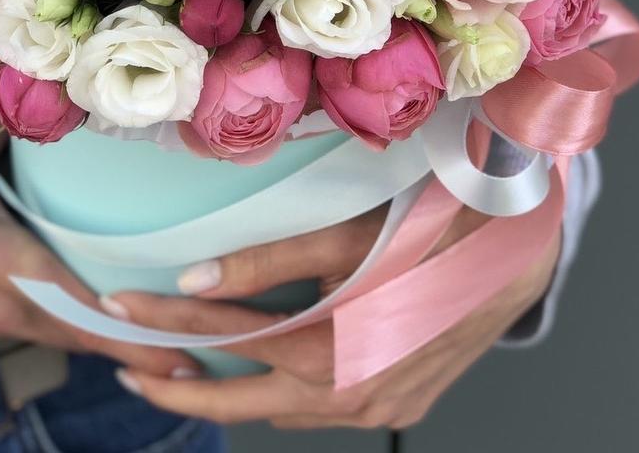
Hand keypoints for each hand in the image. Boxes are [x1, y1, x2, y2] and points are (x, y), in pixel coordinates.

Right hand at [0, 111, 194, 375]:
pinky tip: (44, 295)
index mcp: (1, 268)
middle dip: (128, 344)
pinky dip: (37, 319)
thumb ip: (2, 130)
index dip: (135, 335)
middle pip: (77, 334)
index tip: (184, 351)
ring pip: (44, 334)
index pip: (84, 311)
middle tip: (182, 350)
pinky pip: (9, 333)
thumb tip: (38, 94)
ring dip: (82, 327)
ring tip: (125, 317)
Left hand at [106, 205, 560, 428]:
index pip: (227, 342)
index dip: (166, 326)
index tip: (116, 310)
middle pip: (247, 401)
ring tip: (182, 371)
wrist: (521, 244)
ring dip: (232, 392)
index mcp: (337, 354)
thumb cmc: (432, 225)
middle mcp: (356, 397)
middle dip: (183, 390)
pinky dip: (281, 394)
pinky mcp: (398, 403)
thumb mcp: (345, 235)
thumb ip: (267, 260)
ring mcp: (380, 407)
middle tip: (130, 371)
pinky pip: (321, 410)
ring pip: (285, 412)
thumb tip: (195, 279)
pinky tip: (261, 372)